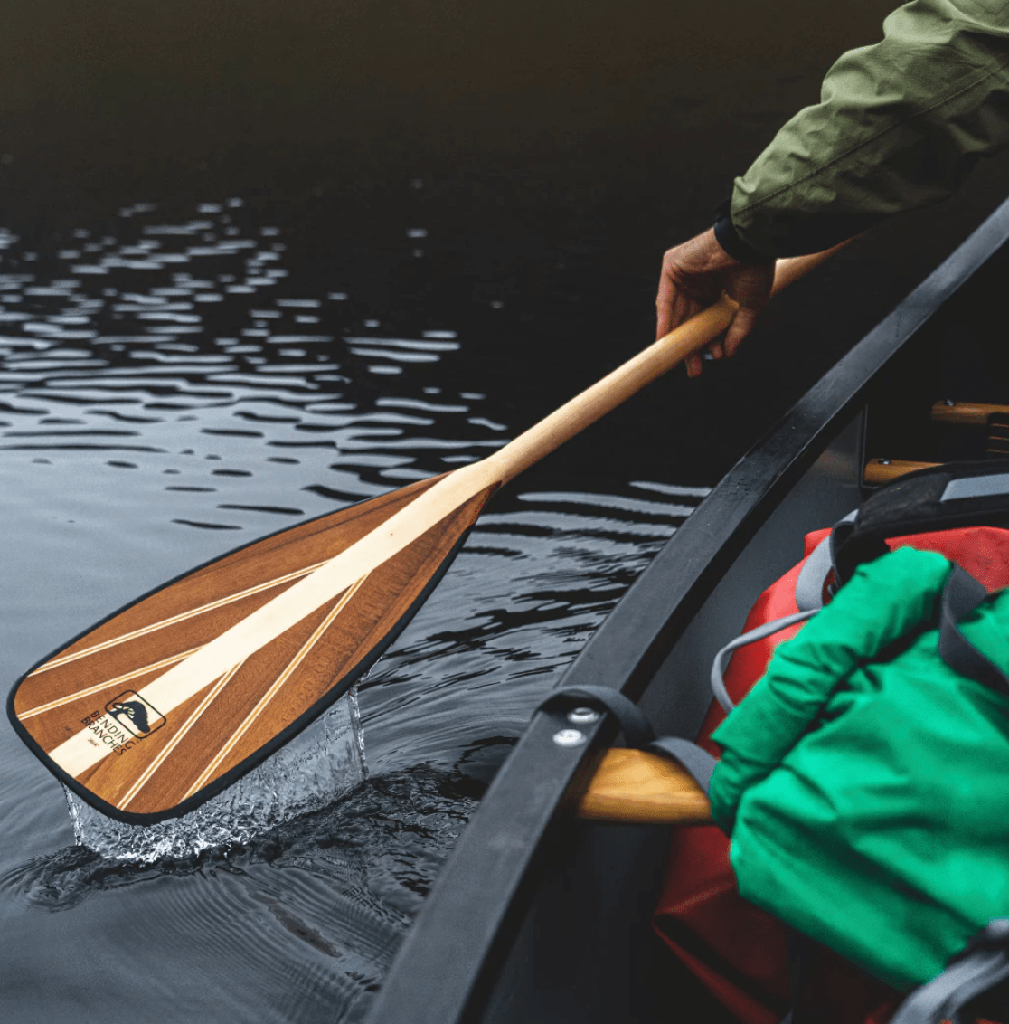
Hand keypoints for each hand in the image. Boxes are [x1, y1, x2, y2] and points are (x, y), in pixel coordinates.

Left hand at [656, 229, 774, 376]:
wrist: (750, 242)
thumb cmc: (756, 267)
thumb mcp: (749, 306)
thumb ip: (737, 330)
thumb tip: (728, 353)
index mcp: (715, 288)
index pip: (704, 320)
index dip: (705, 343)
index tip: (707, 362)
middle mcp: (697, 282)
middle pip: (689, 320)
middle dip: (692, 346)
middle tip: (695, 369)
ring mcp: (683, 275)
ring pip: (677, 313)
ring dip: (679, 338)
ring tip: (685, 360)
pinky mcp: (672, 266)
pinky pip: (665, 298)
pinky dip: (665, 319)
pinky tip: (666, 339)